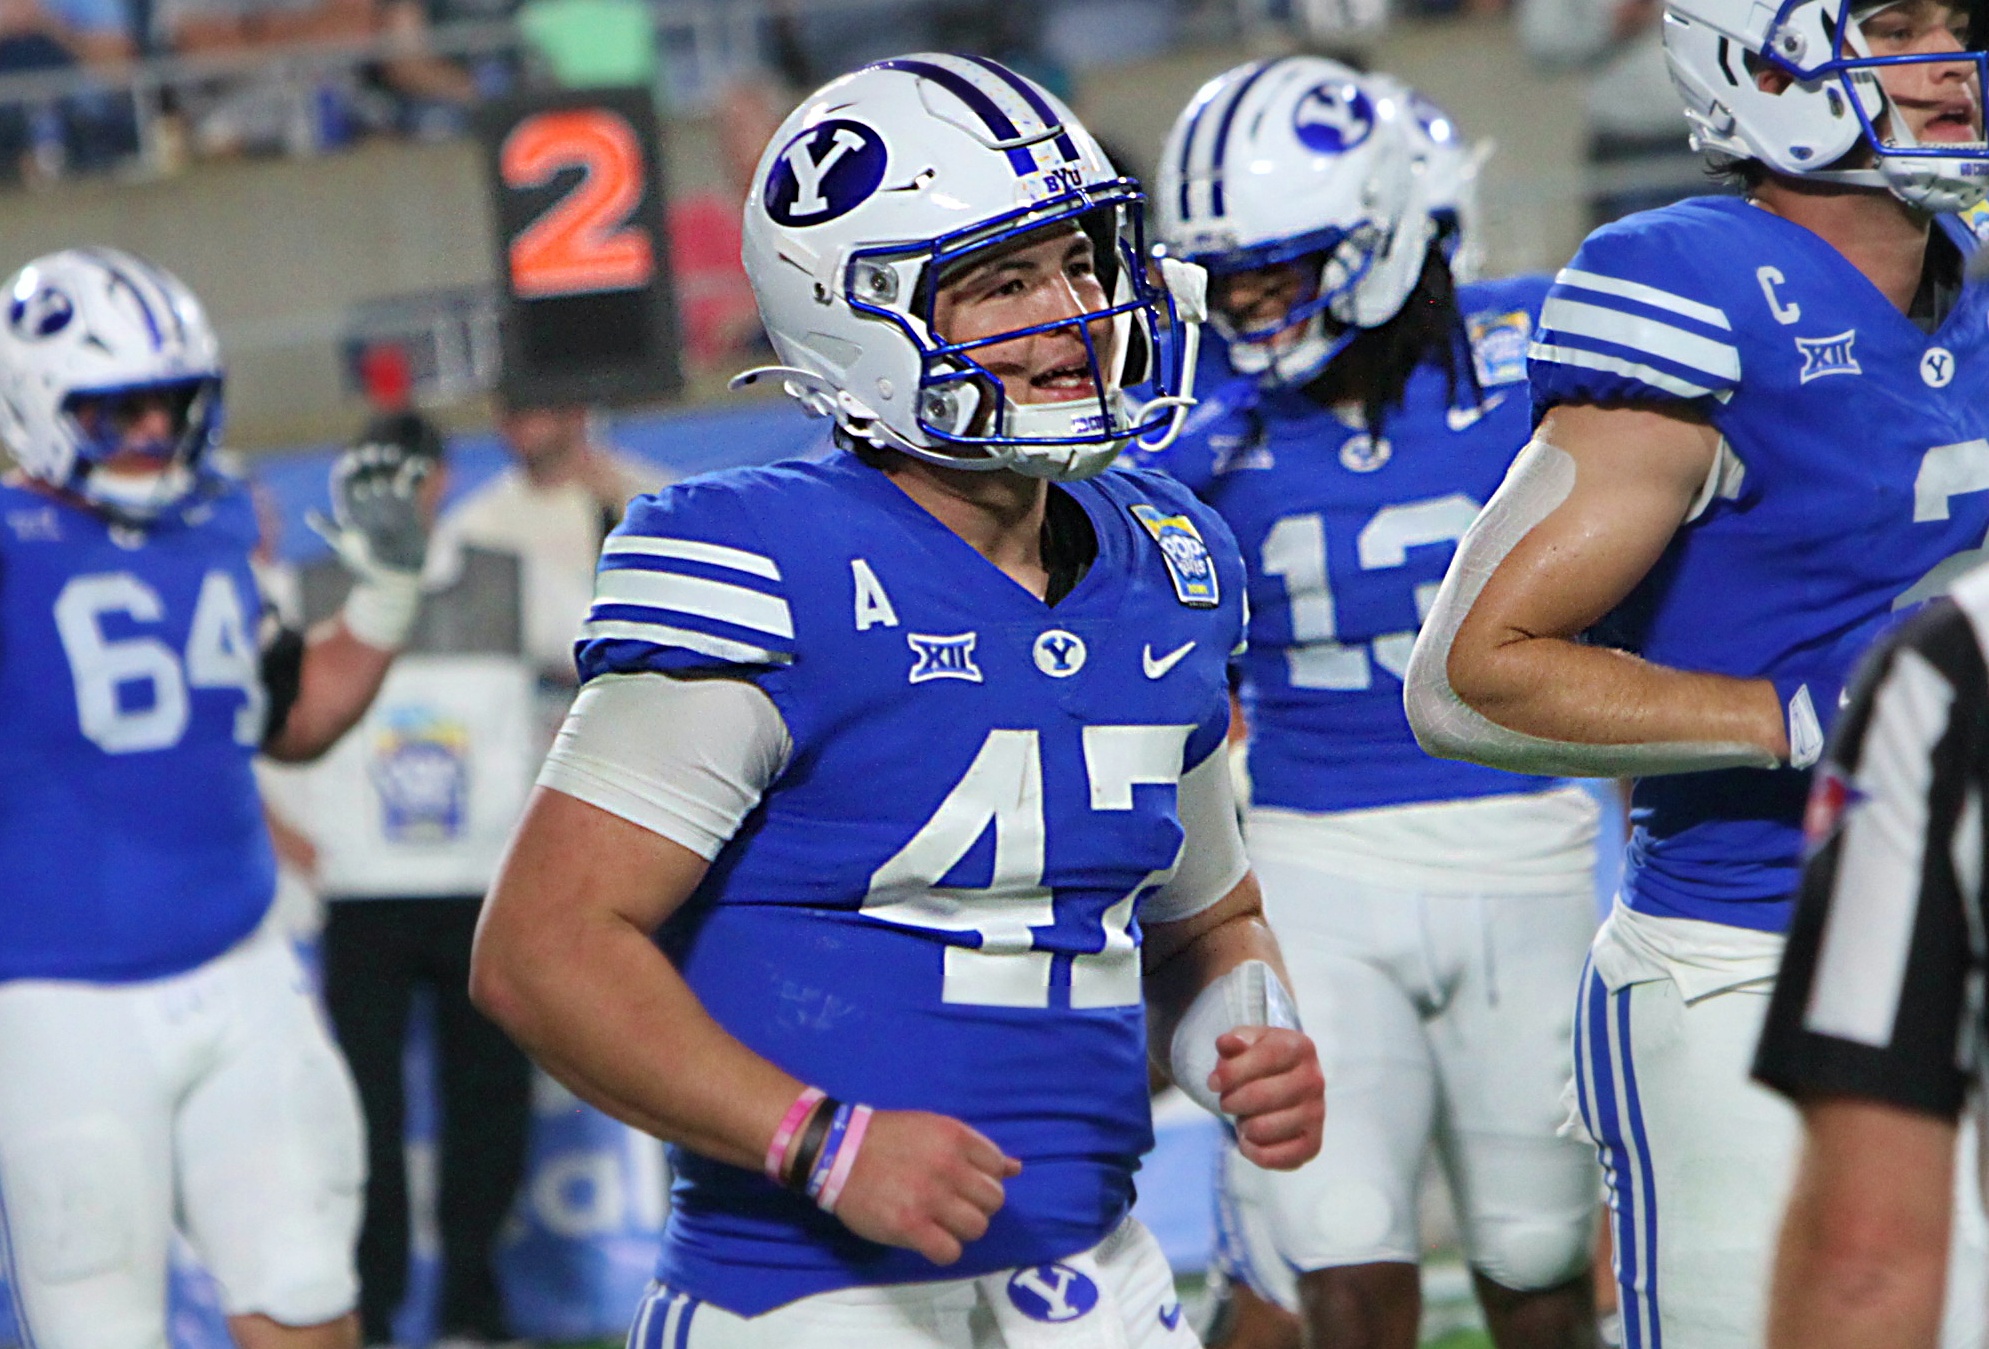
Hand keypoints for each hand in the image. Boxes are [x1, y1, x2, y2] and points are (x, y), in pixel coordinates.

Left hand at [309, 440, 432, 578]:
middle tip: (378, 455)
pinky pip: (410, 481)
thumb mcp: (352, 551)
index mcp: (349, 509)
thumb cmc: (373, 570)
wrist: (402, 579)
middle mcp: (366, 501)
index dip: (348, 467)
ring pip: (386, 471)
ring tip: (395, 456)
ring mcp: (387, 500)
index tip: (358, 460)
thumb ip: (335, 531)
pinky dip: (416, 471)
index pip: (344, 481)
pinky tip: (422, 465)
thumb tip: (311, 515)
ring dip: (389, 460)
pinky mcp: (407, 503)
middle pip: (364, 472)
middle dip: (369, 460)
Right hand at [825, 1109, 1021, 1265]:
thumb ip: (975, 1149)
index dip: (984, 1179)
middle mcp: (948, 1166)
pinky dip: (944, 1250)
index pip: (998, 1167)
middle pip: (993, 1201)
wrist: (837, 1152)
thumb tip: (1016, 1168)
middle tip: (952, 1205)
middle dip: (977, 1205)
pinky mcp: (910, 1226)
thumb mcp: (934, 1128)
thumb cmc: (887, 1139)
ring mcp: (930, 1197)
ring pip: (977, 1228)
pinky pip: (950, 1251)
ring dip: (962, 1229)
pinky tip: (928, 1239)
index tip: (963, 1183)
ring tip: (940, 1222)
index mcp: (955, 1137)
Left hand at [1210, 1026, 1323, 1170]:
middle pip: (1258, 1096)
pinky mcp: (1312, 1145)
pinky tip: (1249, 1138)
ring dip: (1242, 1125)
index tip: (1214, 1082)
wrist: (1286, 1081)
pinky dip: (1251, 1151)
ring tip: (1245, 1117)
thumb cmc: (1260, 1060)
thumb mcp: (1247, 1042)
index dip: (1230, 1072)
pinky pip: (1271, 1158)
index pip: (1263, 1058)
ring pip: (1261, 1129)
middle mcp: (1314, 1080)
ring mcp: (1316, 1114)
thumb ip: (1234, 1041)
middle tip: (1228, 1101)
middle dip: (1230, 1101)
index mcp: (1300, 1048)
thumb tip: (1227, 1044)